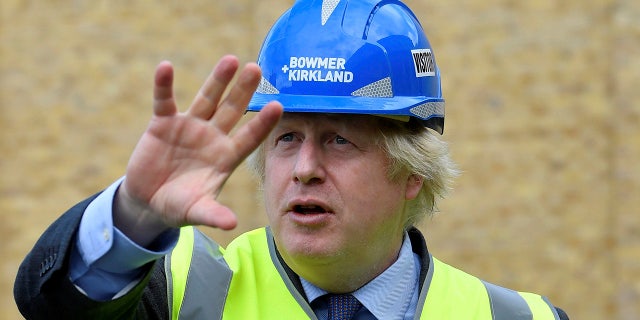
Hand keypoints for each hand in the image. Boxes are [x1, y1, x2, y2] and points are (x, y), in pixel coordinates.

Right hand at [114, 55, 282, 244]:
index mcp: (225, 158)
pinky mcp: (163, 124)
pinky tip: (165, 67)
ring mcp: (189, 127)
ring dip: (217, 80)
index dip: (262, 123)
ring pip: (207, 99)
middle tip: (257, 69)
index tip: (278, 106)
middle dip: (244, 91)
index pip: (249, 138)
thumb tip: (232, 225)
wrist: (149, 201)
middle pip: (232, 110)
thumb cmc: (179, 207)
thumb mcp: (195, 211)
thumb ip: (213, 214)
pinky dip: (164, 86)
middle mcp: (212, 137)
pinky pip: (164, 101)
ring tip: (230, 60)